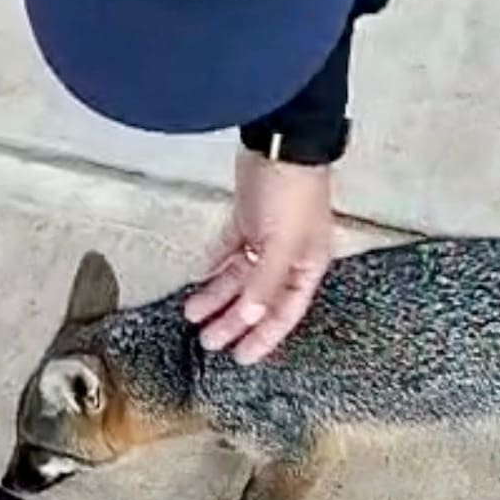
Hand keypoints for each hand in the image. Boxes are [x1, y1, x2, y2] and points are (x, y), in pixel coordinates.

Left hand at [184, 148, 332, 364]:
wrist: (281, 142)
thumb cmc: (293, 191)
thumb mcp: (283, 244)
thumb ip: (265, 284)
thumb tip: (249, 319)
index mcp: (307, 266)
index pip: (285, 312)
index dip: (264, 337)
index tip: (241, 358)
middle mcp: (289, 256)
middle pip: (258, 298)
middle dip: (233, 321)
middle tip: (208, 341)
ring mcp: (267, 237)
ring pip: (240, 277)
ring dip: (217, 296)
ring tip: (192, 313)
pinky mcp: (248, 218)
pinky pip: (229, 251)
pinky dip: (214, 266)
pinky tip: (198, 279)